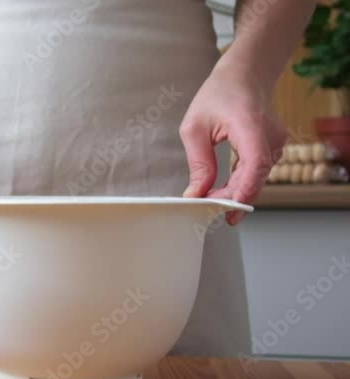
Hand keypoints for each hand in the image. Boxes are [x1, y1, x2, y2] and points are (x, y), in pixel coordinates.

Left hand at [180, 63, 286, 224]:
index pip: (255, 163)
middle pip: (255, 176)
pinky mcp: (273, 147)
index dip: (243, 190)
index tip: (227, 210)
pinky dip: (241, 184)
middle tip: (206, 210)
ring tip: (210, 201)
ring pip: (257, 178)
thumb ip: (199, 163)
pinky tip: (222, 191)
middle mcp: (270, 135)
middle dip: (231, 198)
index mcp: (250, 125)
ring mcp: (276, 142)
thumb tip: (196, 194)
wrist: (245, 75)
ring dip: (235, 192)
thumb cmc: (218, 95)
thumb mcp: (195, 129)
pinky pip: (258, 172)